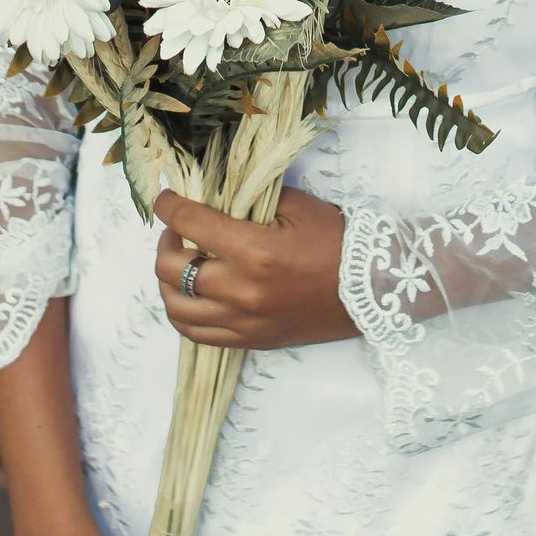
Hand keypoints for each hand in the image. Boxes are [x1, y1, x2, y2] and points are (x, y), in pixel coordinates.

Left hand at [154, 184, 357, 349]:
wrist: (371, 290)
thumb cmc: (337, 242)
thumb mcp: (296, 206)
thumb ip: (251, 199)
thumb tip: (214, 194)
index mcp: (253, 251)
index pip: (190, 224)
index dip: (169, 206)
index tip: (164, 197)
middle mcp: (241, 291)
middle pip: (171, 268)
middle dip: (165, 241)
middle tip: (176, 229)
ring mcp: (243, 321)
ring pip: (177, 307)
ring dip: (167, 280)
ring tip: (179, 262)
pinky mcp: (249, 341)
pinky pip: (197, 334)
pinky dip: (183, 312)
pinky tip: (190, 294)